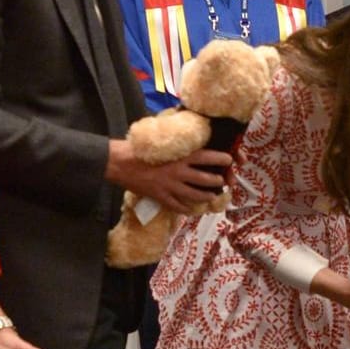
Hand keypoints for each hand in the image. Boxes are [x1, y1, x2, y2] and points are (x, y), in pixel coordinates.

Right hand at [109, 145, 232, 213]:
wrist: (119, 163)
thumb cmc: (139, 148)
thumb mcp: (160, 142)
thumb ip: (176, 144)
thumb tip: (188, 140)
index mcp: (179, 156)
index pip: (206, 157)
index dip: (220, 159)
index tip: (229, 160)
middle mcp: (177, 172)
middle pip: (204, 179)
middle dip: (217, 181)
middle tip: (222, 181)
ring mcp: (169, 187)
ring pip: (194, 195)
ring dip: (206, 196)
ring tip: (212, 196)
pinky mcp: (160, 197)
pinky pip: (178, 206)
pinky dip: (187, 208)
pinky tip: (191, 208)